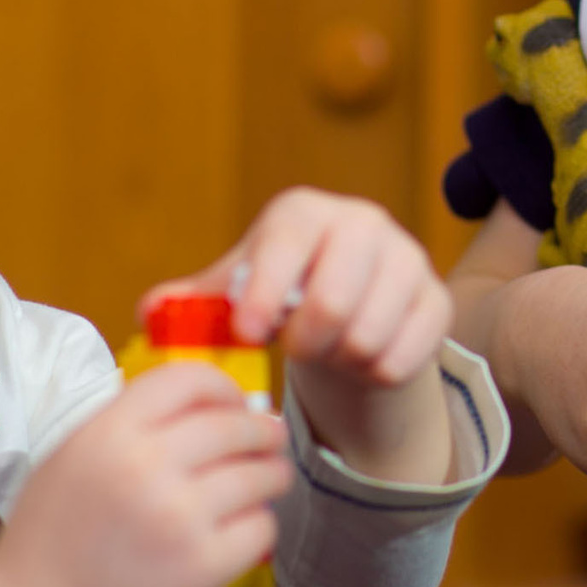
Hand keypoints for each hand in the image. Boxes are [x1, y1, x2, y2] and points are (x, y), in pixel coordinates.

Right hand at [0, 359, 288, 586]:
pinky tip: (248, 526)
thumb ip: (128, 425)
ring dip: (273, 474)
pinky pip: (259, 528)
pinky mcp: (201, 568)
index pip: (188, 379)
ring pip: (258, 475)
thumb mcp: (71, 457)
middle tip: (271, 439)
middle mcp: (147, 467)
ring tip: (272, 478)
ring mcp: (178, 519)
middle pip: (234, 426)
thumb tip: (201, 406)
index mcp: (109, 433)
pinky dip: (261, 524)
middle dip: (263, 431)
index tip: (234, 404)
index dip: (222, 387)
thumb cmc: (48, 540)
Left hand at [152, 187, 455, 483]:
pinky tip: (362, 359)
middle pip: (333, 301)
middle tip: (296, 351)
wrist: (352, 311)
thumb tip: (149, 313)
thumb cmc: (283, 298)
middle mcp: (363, 222)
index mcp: (306, 212)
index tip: (251, 334)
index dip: (265, 292)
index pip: (286, 243)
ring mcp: (408, 258)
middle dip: (305, 342)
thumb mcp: (238, 295)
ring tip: (329, 350)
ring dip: (340, 360)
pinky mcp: (437, 299)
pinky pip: (403, 358)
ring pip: (368, 335)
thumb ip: (195, 304)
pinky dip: (375, 373)